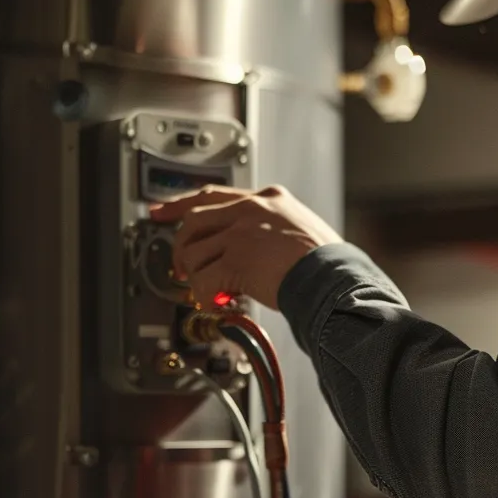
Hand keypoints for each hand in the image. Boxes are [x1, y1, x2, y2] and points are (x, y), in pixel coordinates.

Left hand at [148, 185, 343, 309]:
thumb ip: (270, 229)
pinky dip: (205, 297)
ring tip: (211, 290)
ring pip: (193, 252)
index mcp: (267, 198)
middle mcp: (251, 210)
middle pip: (193, 220)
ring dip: (196, 276)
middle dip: (180, 247)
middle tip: (179, 267)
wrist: (336, 277)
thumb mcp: (300, 228)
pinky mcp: (237, 260)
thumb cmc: (327, 262)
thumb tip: (248, 250)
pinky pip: (203, 280)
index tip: (161, 211)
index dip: (180, 204)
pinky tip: (218, 303)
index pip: (212, 194)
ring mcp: (241, 233)